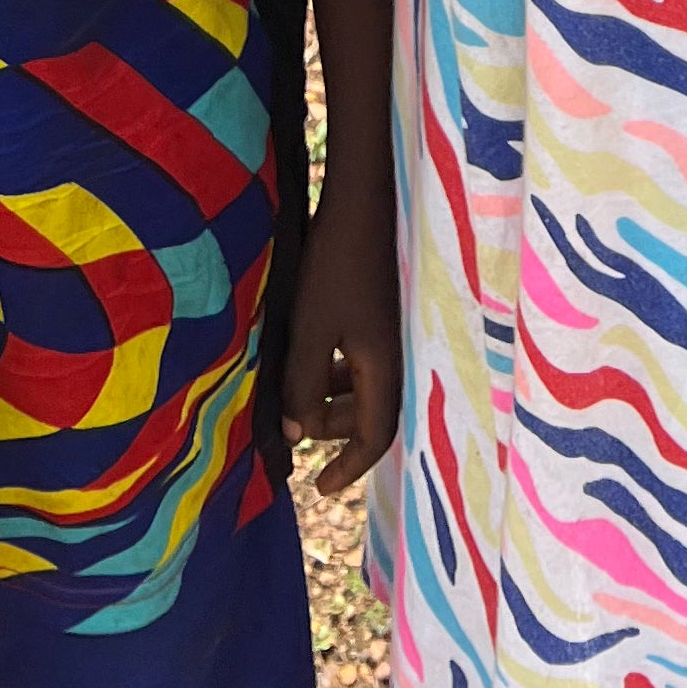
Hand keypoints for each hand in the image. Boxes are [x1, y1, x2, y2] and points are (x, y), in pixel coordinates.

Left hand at [282, 179, 399, 493]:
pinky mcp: (378, 307)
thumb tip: (299, 434)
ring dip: (330, 397)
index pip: (374, 434)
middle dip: (332, 429)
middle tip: (293, 428)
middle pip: (370, 411)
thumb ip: (304, 384)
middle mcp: (393, 352)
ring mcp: (388, 328)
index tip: (319, 488)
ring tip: (293, 392)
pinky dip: (335, 369)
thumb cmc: (336, 265)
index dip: (349, 467)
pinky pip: (360, 357)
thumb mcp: (311, 330)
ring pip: (363, 383)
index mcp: (384, 365)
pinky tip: (310, 353)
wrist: (363, 199)